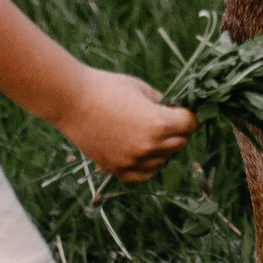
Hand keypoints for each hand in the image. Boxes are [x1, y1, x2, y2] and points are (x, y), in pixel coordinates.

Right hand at [62, 69, 196, 183]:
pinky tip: (140, 151)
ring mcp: (133, 161)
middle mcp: (149, 147)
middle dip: (176, 131)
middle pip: (180, 143)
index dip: (188, 115)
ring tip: (146, 132)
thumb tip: (174, 112)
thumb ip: (162, 104)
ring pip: (163, 160)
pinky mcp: (117, 169)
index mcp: (159, 124)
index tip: (180, 111)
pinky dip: (147, 165)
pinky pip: (144, 175)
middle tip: (164, 119)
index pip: (191, 124)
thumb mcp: (142, 88)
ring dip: (162, 148)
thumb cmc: (106, 88)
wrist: (71, 101)